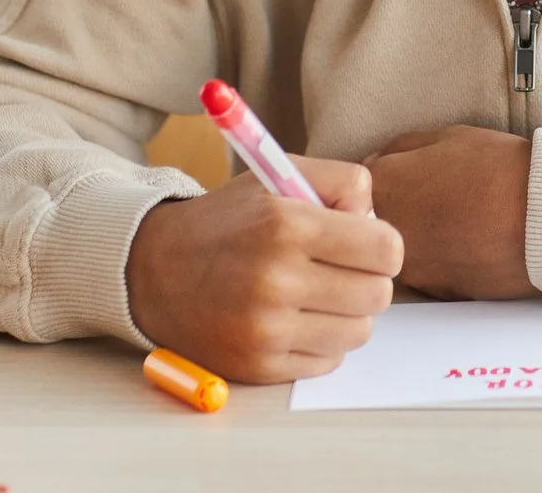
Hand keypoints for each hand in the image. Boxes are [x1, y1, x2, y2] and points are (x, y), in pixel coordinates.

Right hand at [125, 155, 402, 383]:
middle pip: (379, 295)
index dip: (383, 246)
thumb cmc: (229, 221)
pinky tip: (295, 319)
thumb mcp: (279, 176)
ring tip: (317, 294)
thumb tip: (377, 221)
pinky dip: (321, 342)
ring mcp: (266, 329)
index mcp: (287, 225)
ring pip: (359, 332)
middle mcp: (277, 280)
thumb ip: (342, 182)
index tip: (366, 244)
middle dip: (368, 279)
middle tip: (341, 270)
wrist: (155, 271)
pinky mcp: (259, 366)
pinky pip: (328, 361)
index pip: (386, 250)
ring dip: (347, 313)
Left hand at [364, 126, 533, 299]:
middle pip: (369, 225)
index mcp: (383, 187)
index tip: (399, 178)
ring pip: (396, 251)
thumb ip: (402, 149)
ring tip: (452, 220)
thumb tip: (382, 160)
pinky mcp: (436, 292)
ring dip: (414, 238)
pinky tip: (466, 242)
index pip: (353, 188)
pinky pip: (425, 272)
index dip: (377, 181)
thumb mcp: (447, 137)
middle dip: (389, 212)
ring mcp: (409, 267)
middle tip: (428, 199)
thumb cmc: (498, 169)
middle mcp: (385, 233)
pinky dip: (438, 259)